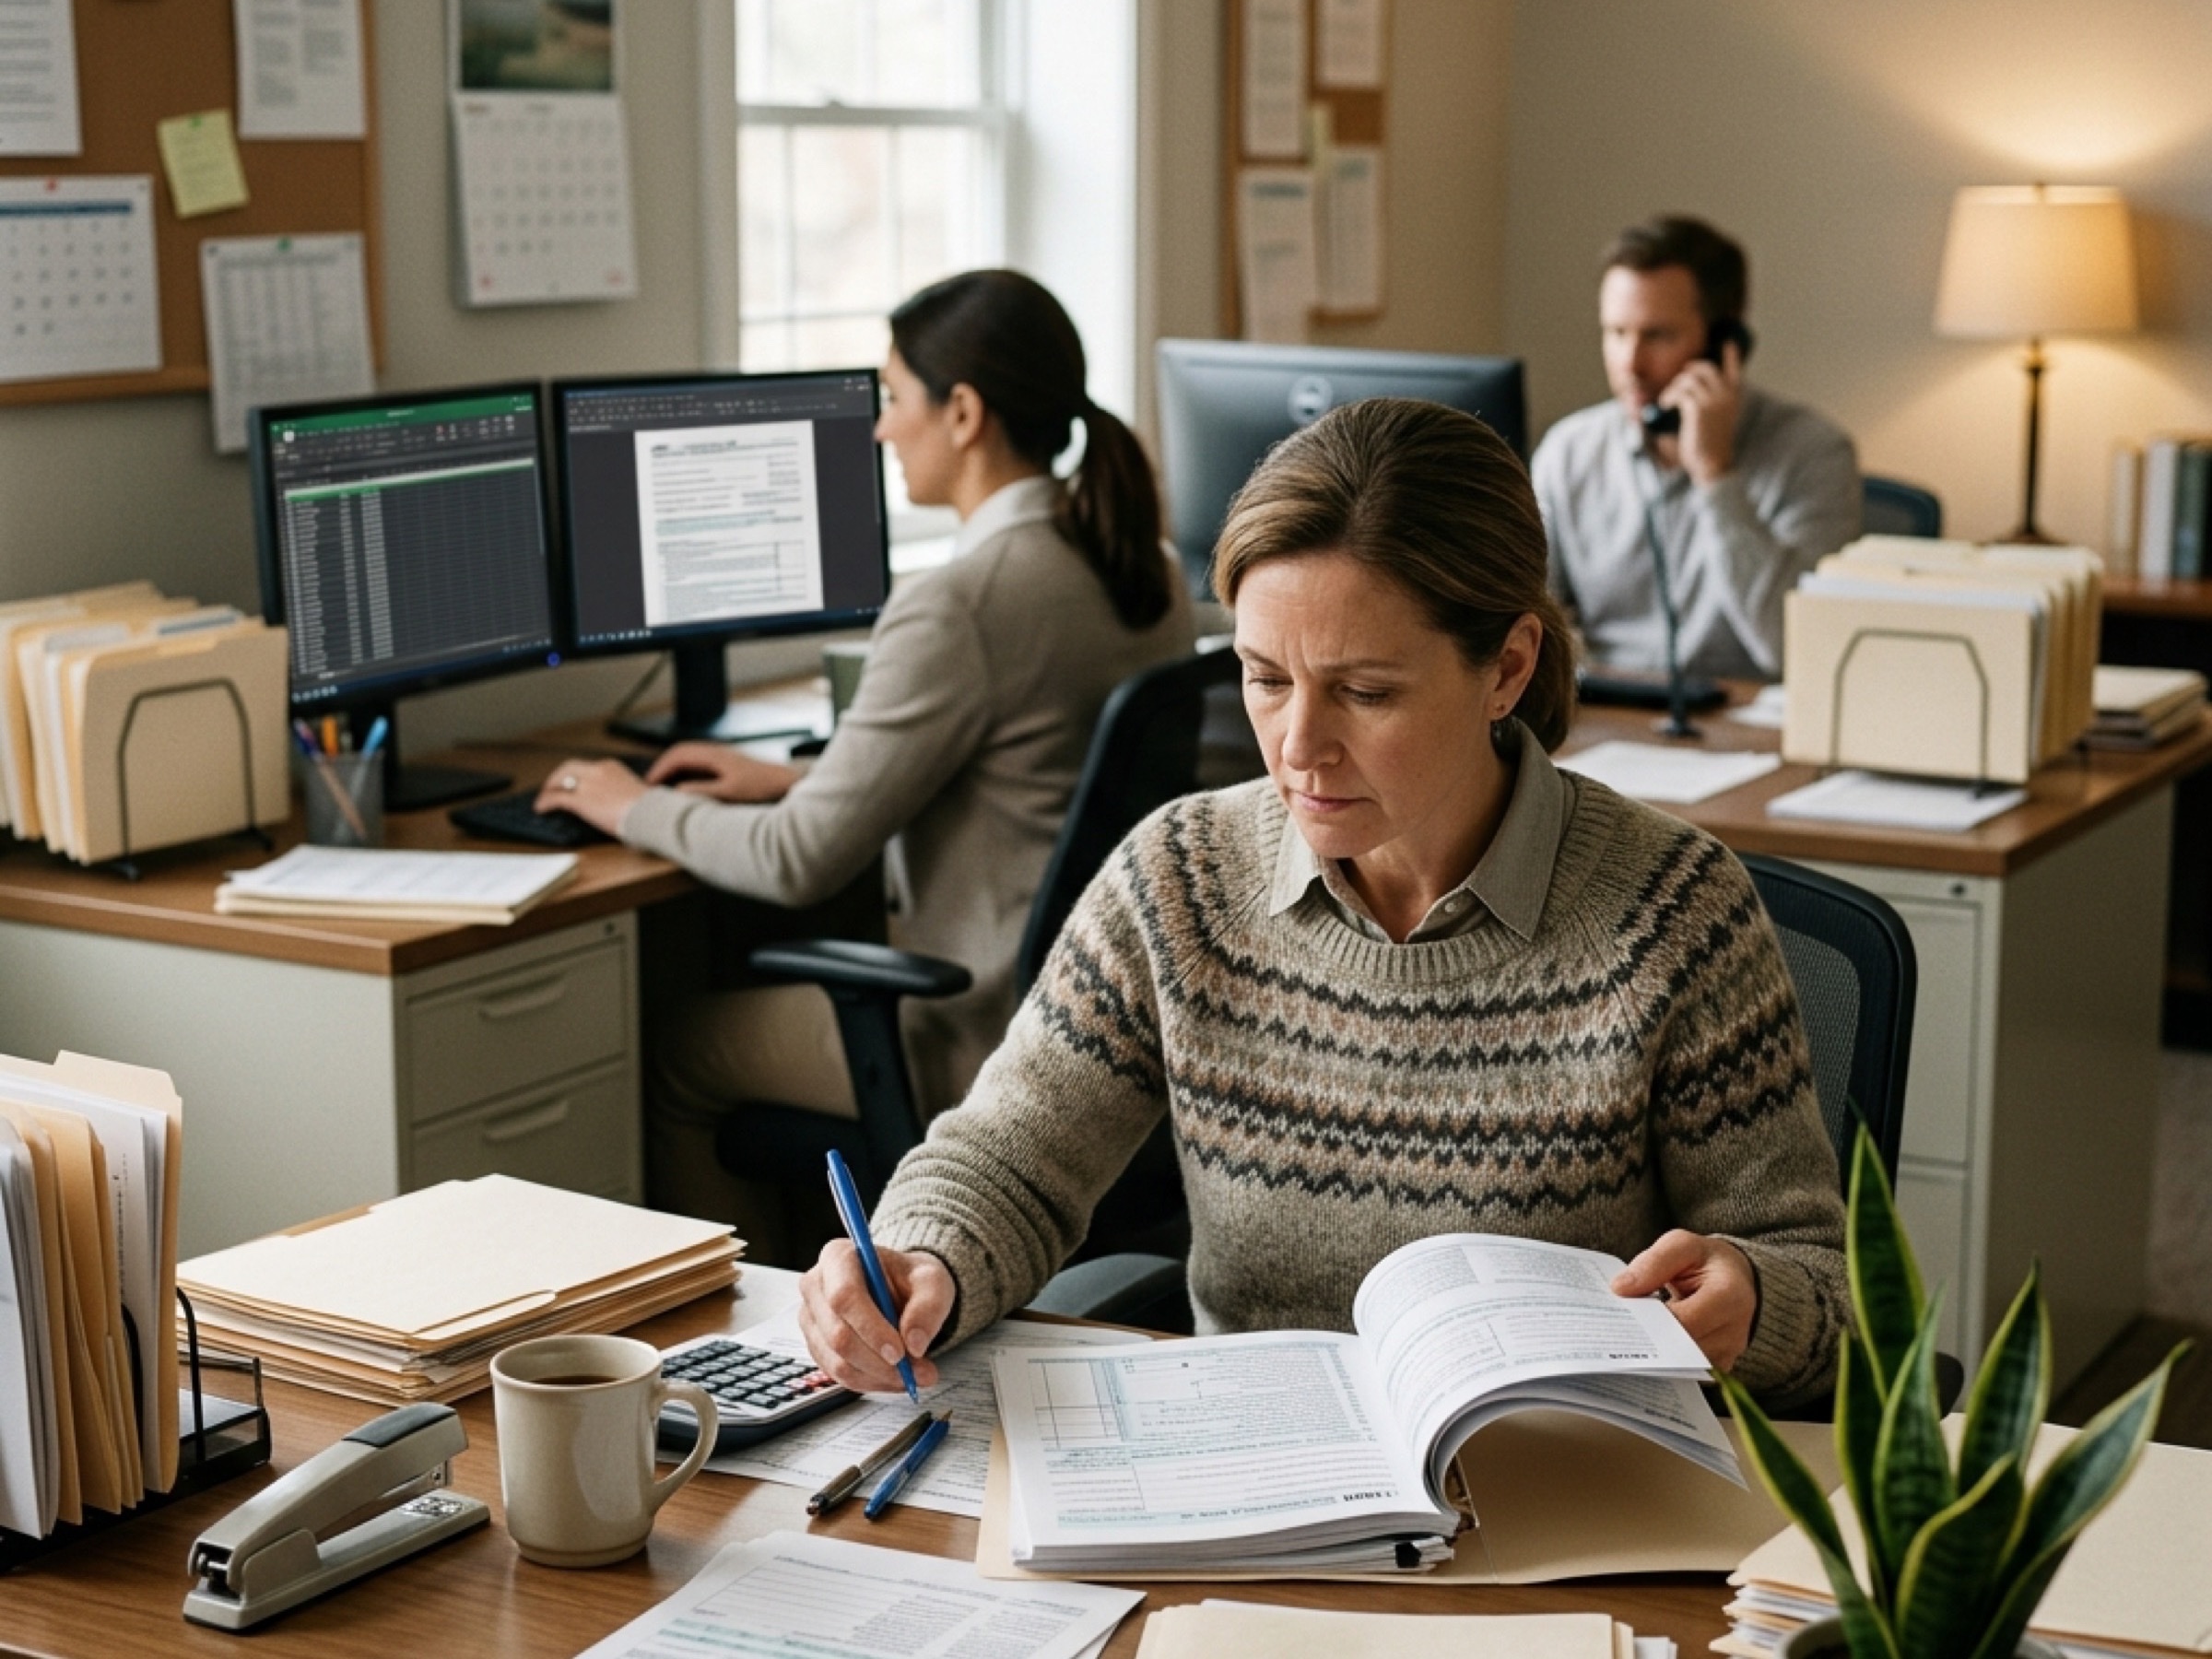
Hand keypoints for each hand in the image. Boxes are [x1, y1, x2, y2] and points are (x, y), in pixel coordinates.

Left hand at [531, 757, 648, 836]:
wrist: (650, 815)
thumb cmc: (649, 809)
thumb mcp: (636, 793)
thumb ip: (624, 793)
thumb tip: (622, 804)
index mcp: (612, 767)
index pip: (588, 767)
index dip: (576, 776)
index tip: (573, 783)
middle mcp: (598, 770)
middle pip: (569, 768)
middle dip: (557, 777)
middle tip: (551, 787)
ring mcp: (588, 784)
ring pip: (559, 780)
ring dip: (548, 788)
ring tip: (543, 798)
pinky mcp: (580, 800)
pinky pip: (556, 798)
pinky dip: (545, 802)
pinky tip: (541, 808)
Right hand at [645, 740, 799, 803]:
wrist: (787, 783)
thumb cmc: (762, 787)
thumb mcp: (729, 792)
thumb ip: (702, 791)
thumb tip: (677, 791)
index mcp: (714, 755)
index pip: (678, 755)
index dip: (660, 769)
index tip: (648, 785)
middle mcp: (717, 753)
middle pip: (681, 754)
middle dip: (663, 768)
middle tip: (650, 787)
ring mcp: (723, 758)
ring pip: (691, 760)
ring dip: (675, 771)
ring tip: (664, 790)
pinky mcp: (729, 767)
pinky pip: (701, 766)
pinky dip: (688, 775)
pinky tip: (687, 790)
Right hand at [798, 1240, 954, 1393]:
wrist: (901, 1290)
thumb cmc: (910, 1279)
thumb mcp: (933, 1281)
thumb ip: (928, 1307)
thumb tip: (914, 1344)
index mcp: (838, 1257)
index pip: (844, 1296)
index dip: (871, 1328)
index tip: (900, 1352)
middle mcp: (816, 1287)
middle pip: (838, 1335)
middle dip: (880, 1362)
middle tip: (917, 1372)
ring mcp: (812, 1319)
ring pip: (838, 1362)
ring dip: (879, 1377)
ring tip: (914, 1375)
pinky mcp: (816, 1346)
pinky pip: (840, 1376)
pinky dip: (871, 1382)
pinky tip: (895, 1377)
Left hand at [1612, 1230, 1757, 1372]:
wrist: (1736, 1277)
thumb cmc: (1705, 1260)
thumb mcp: (1681, 1246)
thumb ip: (1653, 1263)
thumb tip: (1620, 1289)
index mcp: (1729, 1296)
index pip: (1684, 1321)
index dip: (1651, 1321)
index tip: (1622, 1315)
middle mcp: (1735, 1331)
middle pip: (1682, 1349)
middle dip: (1649, 1340)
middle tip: (1619, 1329)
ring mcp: (1729, 1353)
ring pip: (1682, 1364)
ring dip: (1656, 1352)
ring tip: (1633, 1334)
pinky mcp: (1720, 1365)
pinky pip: (1687, 1370)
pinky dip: (1666, 1359)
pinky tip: (1649, 1343)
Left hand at [1657, 339, 1741, 486]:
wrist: (1713, 463)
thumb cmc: (1712, 444)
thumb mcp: (1718, 420)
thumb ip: (1713, 403)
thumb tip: (1694, 390)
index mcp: (1734, 398)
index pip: (1735, 371)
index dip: (1731, 357)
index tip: (1728, 344)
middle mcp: (1726, 395)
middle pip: (1706, 369)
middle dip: (1691, 369)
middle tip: (1681, 377)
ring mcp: (1713, 401)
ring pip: (1689, 379)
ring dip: (1674, 387)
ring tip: (1668, 399)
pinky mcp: (1698, 409)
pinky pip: (1680, 392)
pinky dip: (1669, 396)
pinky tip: (1664, 405)